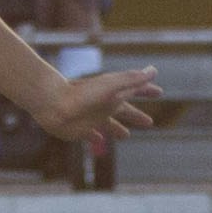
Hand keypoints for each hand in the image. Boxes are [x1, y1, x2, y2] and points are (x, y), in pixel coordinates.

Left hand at [29, 64, 167, 148]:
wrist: (52, 103)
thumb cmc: (82, 93)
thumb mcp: (111, 85)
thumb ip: (132, 79)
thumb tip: (154, 70)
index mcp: (113, 94)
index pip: (134, 91)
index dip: (147, 90)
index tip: (159, 92)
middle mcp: (104, 105)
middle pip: (124, 110)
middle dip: (136, 115)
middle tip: (150, 122)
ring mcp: (92, 117)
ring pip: (109, 124)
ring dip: (119, 129)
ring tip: (127, 135)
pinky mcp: (80, 130)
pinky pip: (91, 135)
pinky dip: (97, 138)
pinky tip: (100, 142)